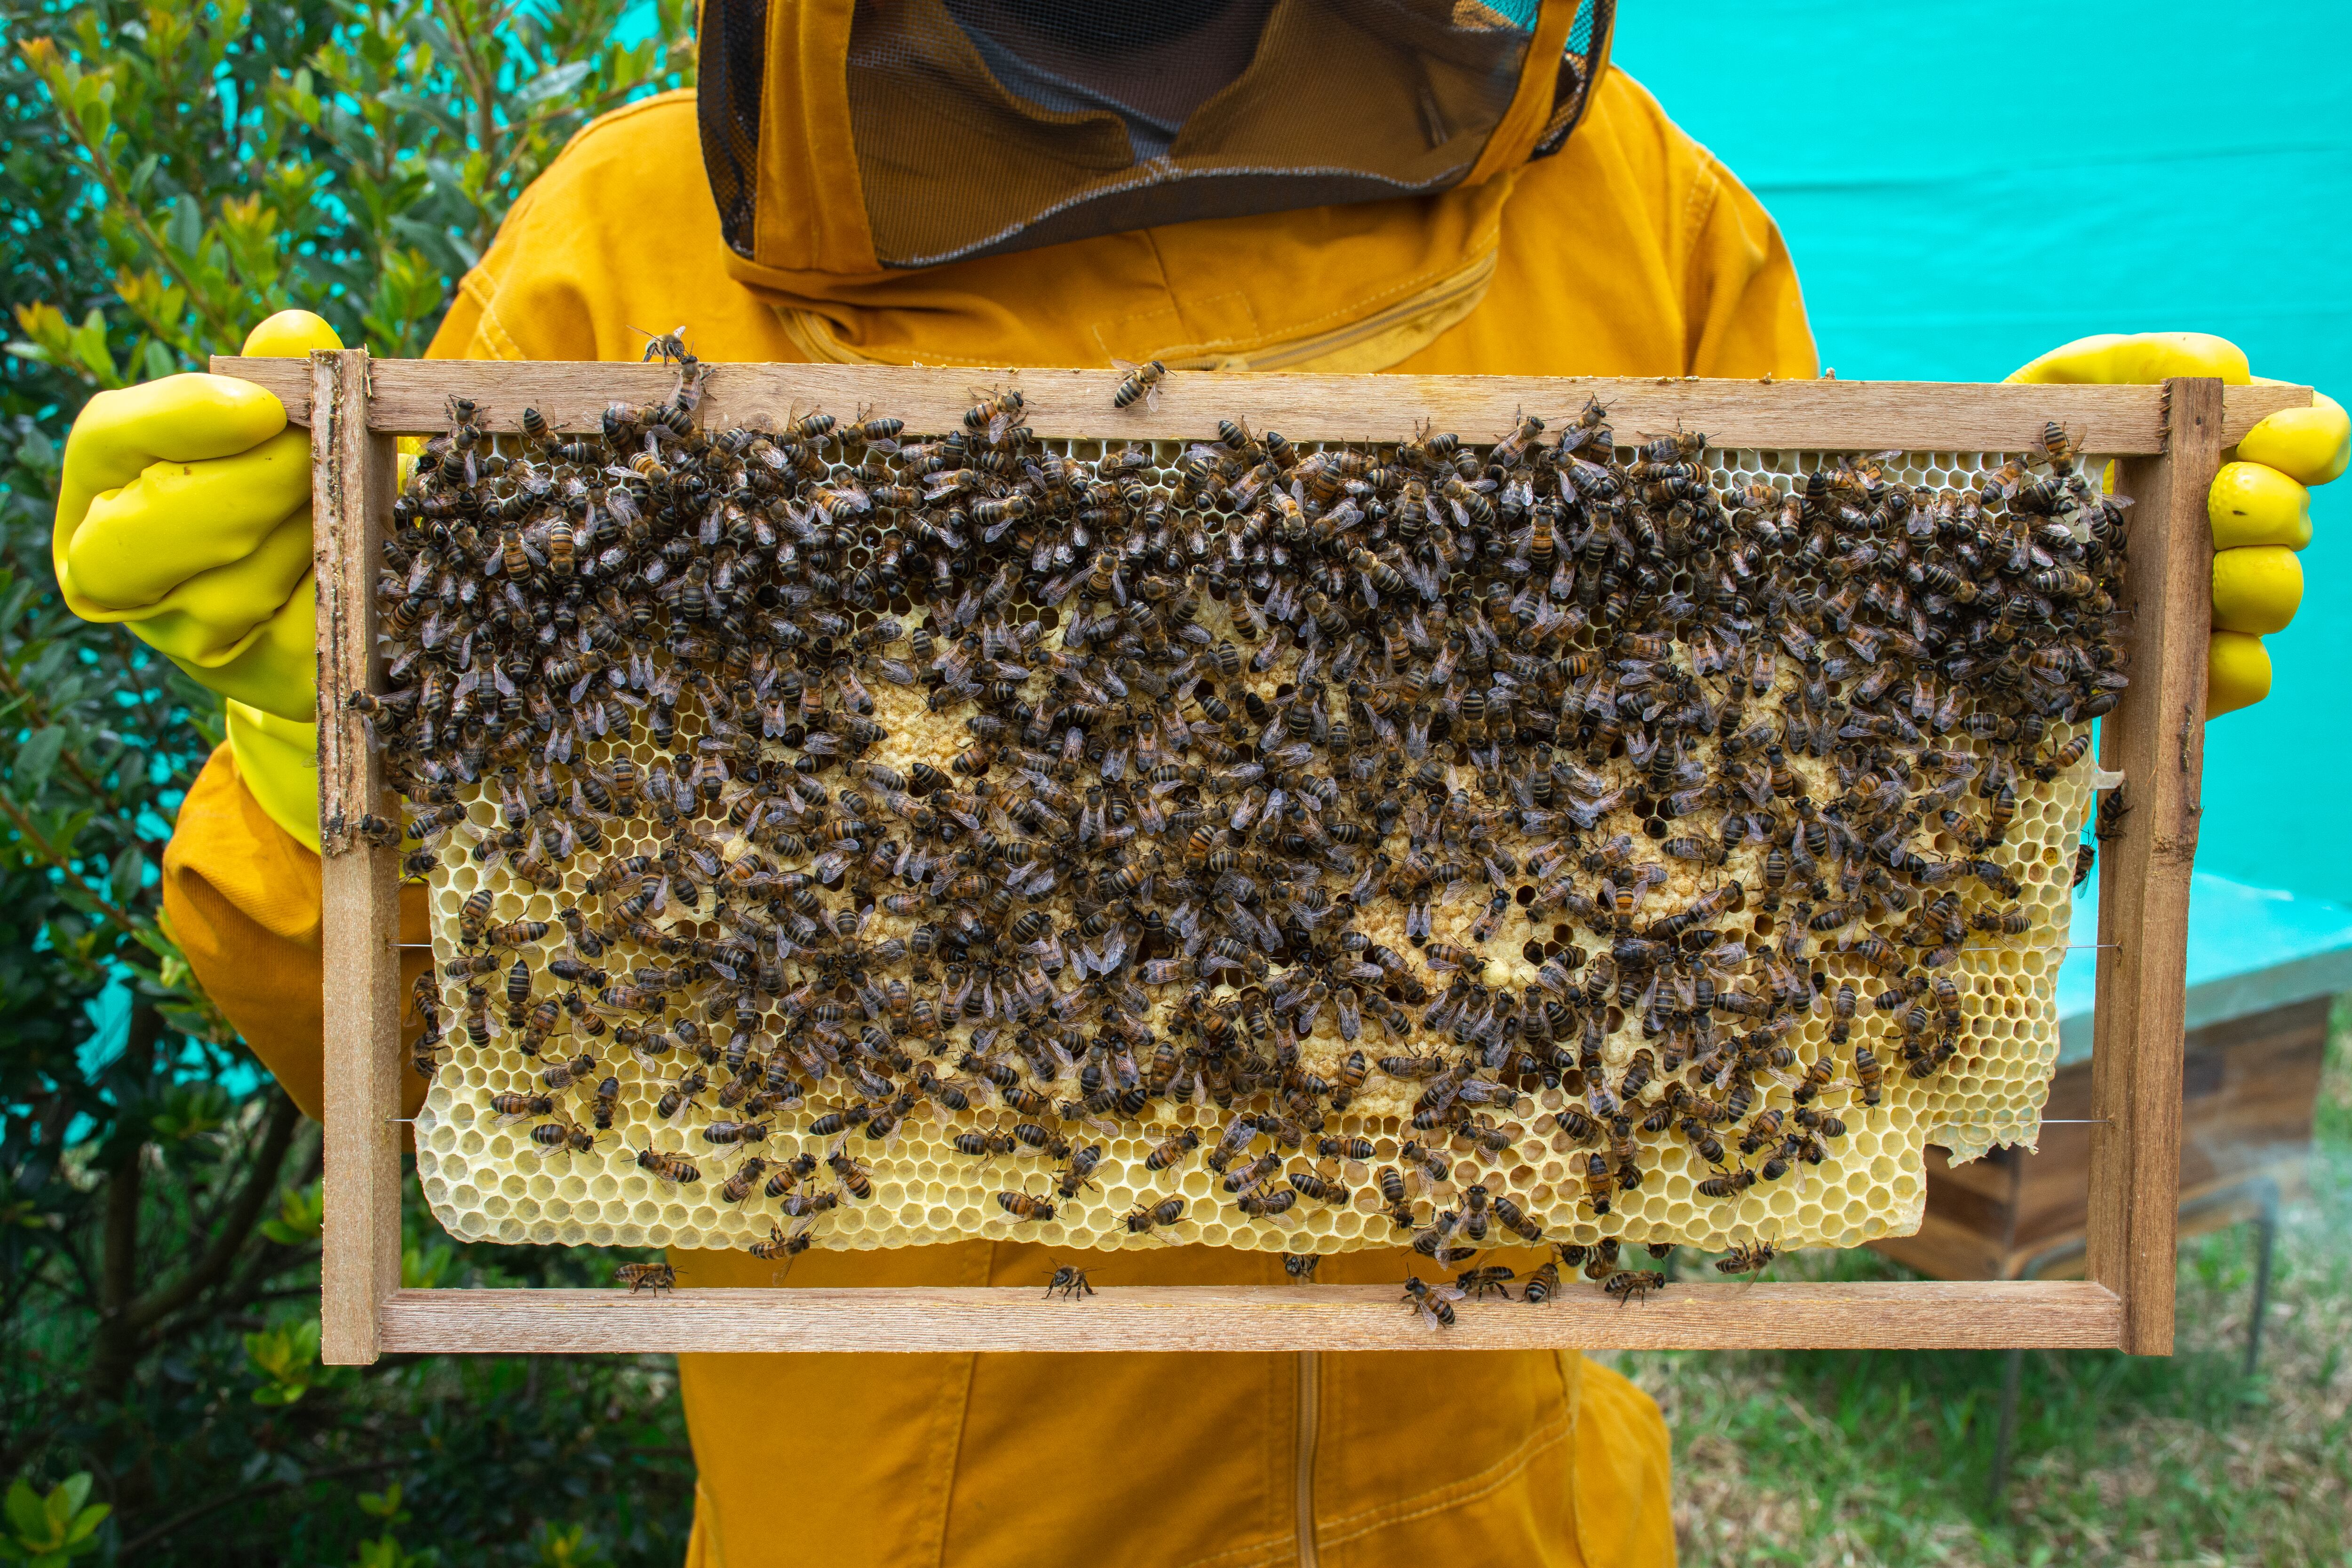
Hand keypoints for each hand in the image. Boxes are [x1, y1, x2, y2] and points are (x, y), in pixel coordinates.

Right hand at [56, 311, 340, 847]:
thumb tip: (297, 333)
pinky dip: (354, 581)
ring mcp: (190, 642)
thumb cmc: (290, 486)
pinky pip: (312, 630)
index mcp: (100, 490)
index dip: (183, 419)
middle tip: (322, 449)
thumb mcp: (277, 426)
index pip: (110, 440)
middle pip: (150, 532)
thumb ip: (280, 375)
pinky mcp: (272, 683)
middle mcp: (119, 576)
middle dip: (249, 484)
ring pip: (236, 587)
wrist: (329, 593)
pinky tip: (385, 547)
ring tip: (360, 490)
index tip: (260, 405)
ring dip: (310, 530)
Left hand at [2008, 332, 2347, 715]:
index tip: (2275, 437)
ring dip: (2255, 586)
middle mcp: (2223, 530)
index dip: (2307, 441)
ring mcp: (2196, 599)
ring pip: (2267, 601)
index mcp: (2217, 457)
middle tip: (2225, 499)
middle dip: (2269, 511)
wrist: (1949, 520)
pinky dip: (2220, 668)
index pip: (2302, 445)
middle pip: (2287, 526)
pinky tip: (2190, 658)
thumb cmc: (2020, 438)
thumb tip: (2214, 367)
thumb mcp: (2066, 385)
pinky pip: (2229, 679)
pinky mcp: (2164, 666)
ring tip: (2217, 576)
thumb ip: (2132, 361)